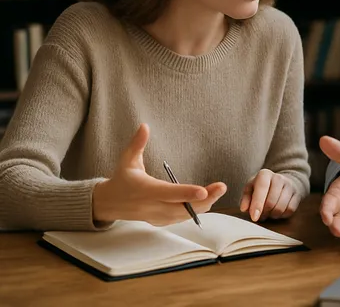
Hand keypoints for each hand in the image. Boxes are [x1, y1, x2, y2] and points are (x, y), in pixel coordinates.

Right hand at [92, 124, 226, 224]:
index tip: (204, 191)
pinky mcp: (161, 222)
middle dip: (205, 199)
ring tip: (218, 191)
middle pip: (183, 208)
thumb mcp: (126, 160)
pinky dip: (195, 210)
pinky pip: (182, 218)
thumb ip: (137, 144)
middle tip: (222, 187)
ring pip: (185, 215)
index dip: (187, 193)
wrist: (109, 203)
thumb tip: (145, 125)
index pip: (169, 193)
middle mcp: (152, 206)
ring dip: (204, 204)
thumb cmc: (122, 179)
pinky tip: (207, 199)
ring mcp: (157, 217)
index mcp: (145, 190)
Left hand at [240, 169, 300, 221]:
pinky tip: (277, 212)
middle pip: (271, 202)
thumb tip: (244, 209)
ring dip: (272, 215)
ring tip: (268, 213)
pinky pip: (290, 210)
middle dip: (264, 213)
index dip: (257, 204)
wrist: (282, 182)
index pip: (262, 188)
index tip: (254, 217)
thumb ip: (246, 198)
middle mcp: (279, 178)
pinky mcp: (297, 195)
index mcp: (265, 174)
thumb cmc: (262, 187)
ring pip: (280, 208)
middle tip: (260, 216)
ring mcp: (290, 186)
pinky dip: (282, 215)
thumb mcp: (251, 188)